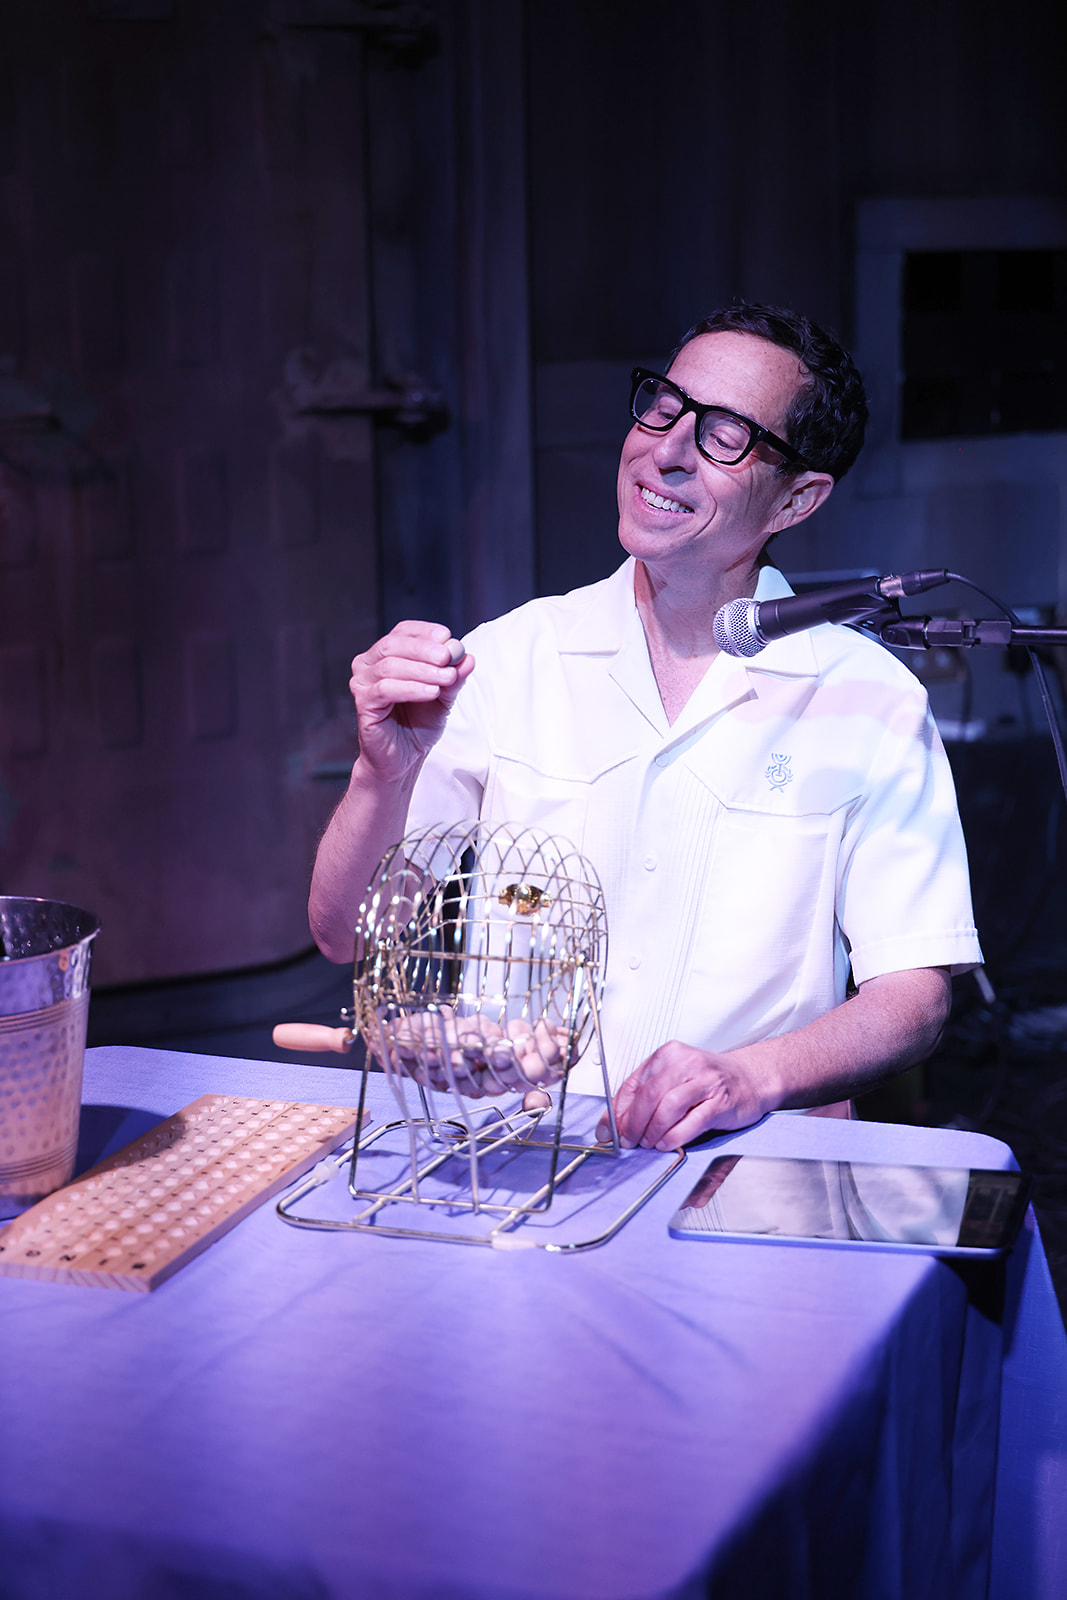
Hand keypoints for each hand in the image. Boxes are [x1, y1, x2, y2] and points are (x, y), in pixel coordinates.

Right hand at [349, 621, 472, 782]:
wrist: (404, 758)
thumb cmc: (418, 724)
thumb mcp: (443, 696)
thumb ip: (454, 677)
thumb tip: (467, 657)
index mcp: (387, 655)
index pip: (403, 631)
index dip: (425, 631)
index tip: (447, 637)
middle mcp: (369, 664)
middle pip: (394, 645)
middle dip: (424, 649)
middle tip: (447, 657)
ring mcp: (363, 683)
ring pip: (390, 666)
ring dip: (422, 670)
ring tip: (445, 679)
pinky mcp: (363, 703)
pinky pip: (385, 690)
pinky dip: (411, 688)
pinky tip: (430, 692)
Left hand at [596, 1041, 769, 1149]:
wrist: (750, 1078)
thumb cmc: (708, 1080)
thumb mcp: (674, 1079)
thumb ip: (645, 1096)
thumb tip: (614, 1123)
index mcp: (669, 1054)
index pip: (633, 1084)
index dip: (618, 1111)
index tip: (609, 1130)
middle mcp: (687, 1063)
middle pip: (648, 1095)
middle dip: (633, 1123)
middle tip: (629, 1141)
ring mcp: (706, 1081)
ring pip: (668, 1107)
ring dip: (653, 1130)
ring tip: (649, 1143)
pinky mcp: (721, 1101)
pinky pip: (692, 1121)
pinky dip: (675, 1136)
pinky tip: (668, 1143)